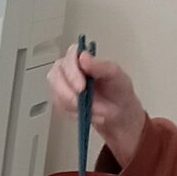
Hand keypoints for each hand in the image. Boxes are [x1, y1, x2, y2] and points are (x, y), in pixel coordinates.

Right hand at [46, 41, 146, 162]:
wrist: (121, 118)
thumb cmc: (121, 95)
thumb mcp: (118, 77)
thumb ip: (102, 67)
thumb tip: (85, 58)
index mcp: (85, 59)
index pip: (70, 57)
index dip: (72, 71)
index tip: (82, 84)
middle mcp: (72, 70)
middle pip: (56, 74)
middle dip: (69, 91)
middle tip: (82, 101)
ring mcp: (65, 86)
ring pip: (55, 92)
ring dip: (72, 105)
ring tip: (91, 110)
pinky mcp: (62, 102)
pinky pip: (59, 107)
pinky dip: (73, 113)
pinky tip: (86, 114)